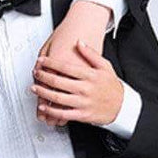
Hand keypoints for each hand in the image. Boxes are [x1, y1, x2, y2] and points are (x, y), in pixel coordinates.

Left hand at [34, 2, 110, 124]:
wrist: (122, 106)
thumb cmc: (111, 86)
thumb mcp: (105, 66)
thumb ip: (90, 54)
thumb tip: (79, 42)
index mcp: (90, 75)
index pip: (66, 67)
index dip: (50, 63)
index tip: (42, 61)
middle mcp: (85, 89)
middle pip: (59, 82)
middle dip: (43, 77)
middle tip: (36, 73)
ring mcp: (83, 102)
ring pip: (58, 98)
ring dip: (43, 93)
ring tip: (35, 88)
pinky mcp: (82, 115)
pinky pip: (63, 114)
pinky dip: (51, 111)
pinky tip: (43, 106)